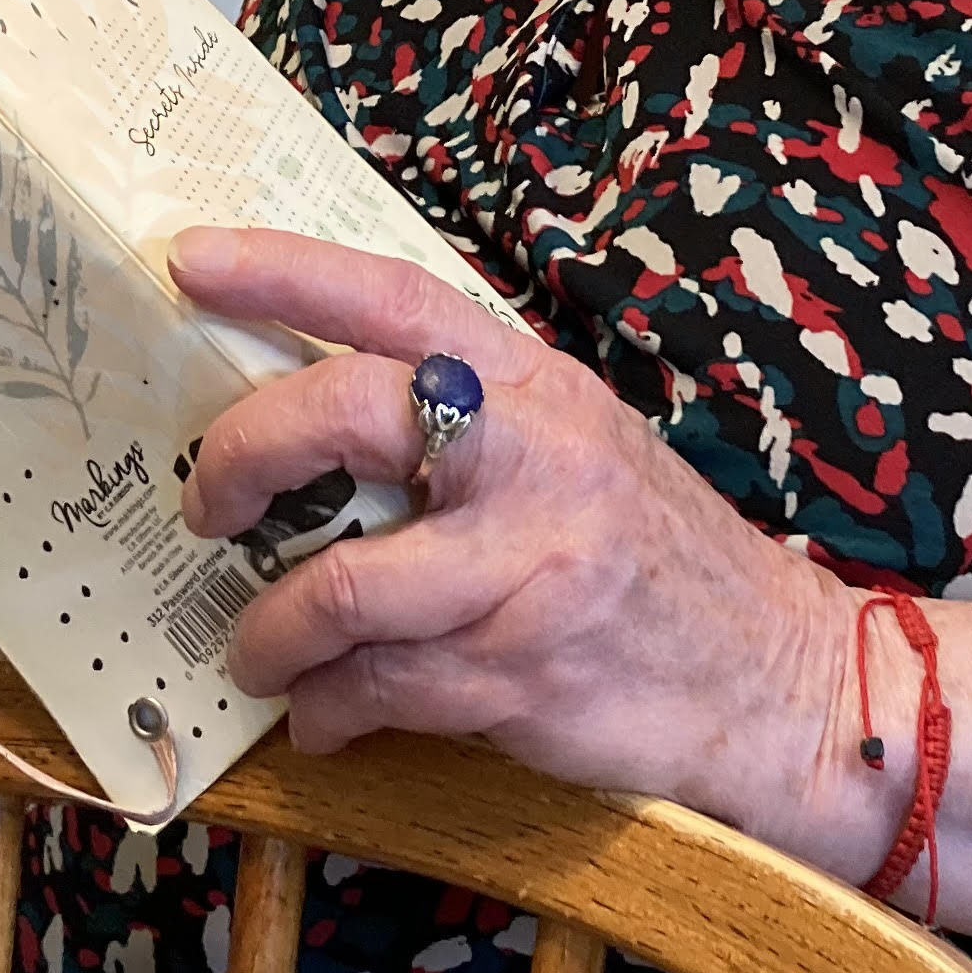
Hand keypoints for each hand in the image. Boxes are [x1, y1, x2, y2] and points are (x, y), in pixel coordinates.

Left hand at [170, 226, 864, 847]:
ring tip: (259, 650)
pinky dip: (327, 706)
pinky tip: (326, 713)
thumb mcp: (578, 450)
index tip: (189, 259)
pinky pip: (378, 687)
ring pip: (341, 587)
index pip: (395, 297)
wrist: (782, 682)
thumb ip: (467, 425)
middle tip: (202, 500)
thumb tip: (305, 421)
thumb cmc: (653, 561)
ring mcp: (530, 569)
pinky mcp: (523, 674)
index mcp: (537, 386)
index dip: (283, 269)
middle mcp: (536, 458)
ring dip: (270, 631)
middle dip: (242, 455)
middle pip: (347, 414)